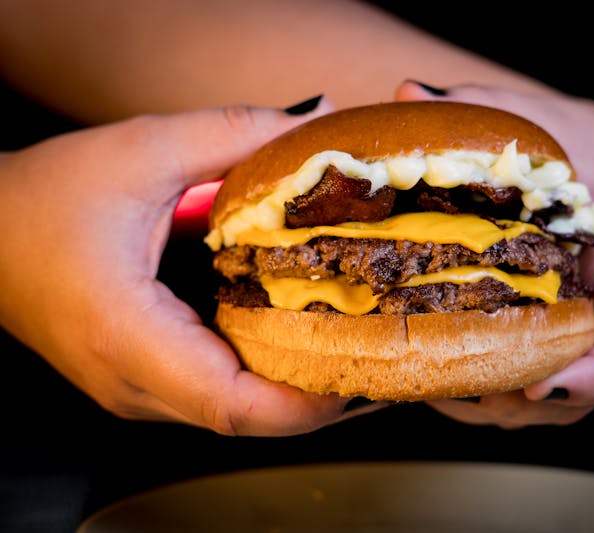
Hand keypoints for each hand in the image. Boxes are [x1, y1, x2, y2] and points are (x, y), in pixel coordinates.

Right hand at [0, 99, 381, 435]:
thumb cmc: (44, 197)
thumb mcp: (141, 151)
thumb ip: (231, 137)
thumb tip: (309, 132)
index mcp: (127, 336)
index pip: (235, 405)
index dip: (310, 400)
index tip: (364, 365)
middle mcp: (132, 383)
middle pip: (248, 415)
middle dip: (320, 388)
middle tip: (377, 342)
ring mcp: (135, 390)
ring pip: (236, 411)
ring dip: (295, 383)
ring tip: (350, 336)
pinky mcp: (141, 381)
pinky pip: (217, 393)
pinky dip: (264, 372)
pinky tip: (297, 334)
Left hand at [395, 81, 593, 426]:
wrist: (584, 155)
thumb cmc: (571, 138)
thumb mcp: (536, 117)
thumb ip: (478, 108)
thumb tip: (407, 94)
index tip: (542, 385)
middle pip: (589, 384)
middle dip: (526, 401)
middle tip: (458, 396)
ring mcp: (584, 325)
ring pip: (558, 395)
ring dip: (501, 405)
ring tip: (437, 393)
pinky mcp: (554, 332)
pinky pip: (533, 379)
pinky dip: (492, 392)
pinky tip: (439, 378)